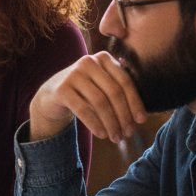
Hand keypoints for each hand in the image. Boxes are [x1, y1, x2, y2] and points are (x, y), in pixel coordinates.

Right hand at [28, 51, 145, 143]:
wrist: (53, 95)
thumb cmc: (86, 93)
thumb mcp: (103, 85)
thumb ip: (120, 91)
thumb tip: (142, 116)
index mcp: (103, 58)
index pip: (125, 81)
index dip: (135, 102)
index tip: (141, 121)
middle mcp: (88, 62)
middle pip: (113, 92)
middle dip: (123, 115)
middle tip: (128, 133)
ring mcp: (73, 74)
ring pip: (100, 102)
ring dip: (111, 123)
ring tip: (116, 138)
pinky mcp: (62, 89)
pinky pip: (83, 109)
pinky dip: (95, 124)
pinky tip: (101, 134)